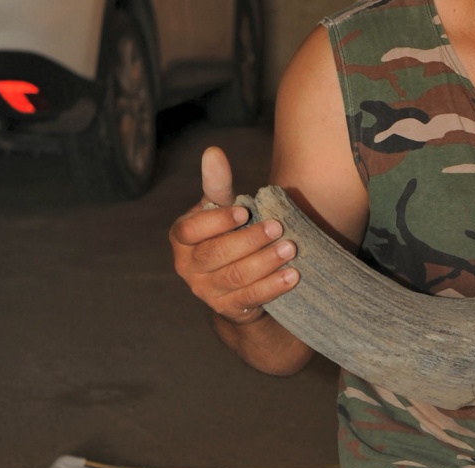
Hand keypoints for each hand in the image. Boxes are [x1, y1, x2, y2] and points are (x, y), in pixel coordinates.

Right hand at [169, 146, 299, 324]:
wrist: (237, 283)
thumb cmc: (228, 235)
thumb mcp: (221, 209)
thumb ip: (218, 185)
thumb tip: (213, 151)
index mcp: (181, 239)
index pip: (191, 230)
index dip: (217, 222)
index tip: (244, 211)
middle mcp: (187, 267)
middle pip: (216, 254)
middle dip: (249, 240)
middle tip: (278, 227)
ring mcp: (206, 292)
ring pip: (236, 277)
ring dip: (265, 262)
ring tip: (290, 249)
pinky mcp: (228, 309)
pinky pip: (251, 298)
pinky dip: (273, 286)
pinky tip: (293, 275)